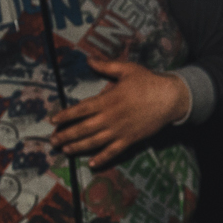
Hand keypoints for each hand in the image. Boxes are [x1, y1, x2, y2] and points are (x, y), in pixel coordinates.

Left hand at [49, 57, 188, 168]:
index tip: (53, 120)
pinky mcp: (130, 139)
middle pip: (83, 129)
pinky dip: (102, 158)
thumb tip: (89, 59)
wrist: (170, 98)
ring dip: (77, 147)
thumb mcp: (127, 69)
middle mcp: (110, 118)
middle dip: (65, 135)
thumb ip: (106, 66)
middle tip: (52, 140)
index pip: (80, 110)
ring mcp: (119, 131)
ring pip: (94, 142)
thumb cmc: (148, 82)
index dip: (65, 115)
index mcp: (107, 100)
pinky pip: (113, 152)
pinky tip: (92, 163)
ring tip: (65, 150)